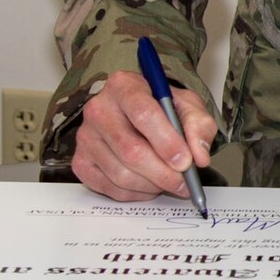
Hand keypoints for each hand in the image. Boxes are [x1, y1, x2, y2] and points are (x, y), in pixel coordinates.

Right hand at [70, 69, 215, 202]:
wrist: (140, 115)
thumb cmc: (162, 108)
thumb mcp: (188, 106)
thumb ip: (199, 126)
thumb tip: (199, 157)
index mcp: (124, 85)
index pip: (143, 114)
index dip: (166, 142)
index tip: (186, 161)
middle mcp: (98, 109)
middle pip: (131, 150)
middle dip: (163, 172)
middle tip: (184, 182)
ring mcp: (86, 137)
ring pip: (120, 173)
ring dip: (152, 185)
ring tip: (169, 182)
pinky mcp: (81, 162)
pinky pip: (109, 188)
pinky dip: (135, 194)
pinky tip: (150, 185)